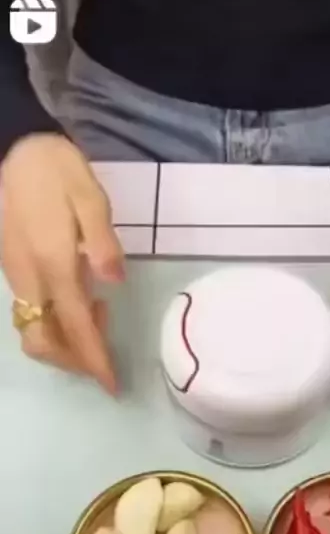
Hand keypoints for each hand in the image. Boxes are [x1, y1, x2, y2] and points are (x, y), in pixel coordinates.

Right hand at [0, 134, 124, 392]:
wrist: (10, 147)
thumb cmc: (54, 169)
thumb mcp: (89, 198)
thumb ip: (102, 243)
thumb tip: (115, 282)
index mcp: (53, 265)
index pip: (75, 327)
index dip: (94, 360)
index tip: (111, 386)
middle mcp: (30, 279)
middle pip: (45, 342)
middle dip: (75, 359)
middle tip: (106, 348)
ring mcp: (17, 275)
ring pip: (36, 331)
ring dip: (67, 341)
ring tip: (99, 316)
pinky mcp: (13, 268)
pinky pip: (33, 313)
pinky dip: (58, 323)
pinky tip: (81, 300)